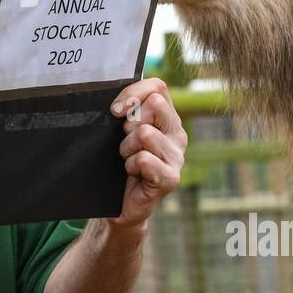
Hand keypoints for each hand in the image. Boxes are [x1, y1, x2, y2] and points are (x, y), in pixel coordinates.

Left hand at [109, 78, 186, 230]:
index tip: (115, 110)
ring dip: (126, 147)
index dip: (132, 94)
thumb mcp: (120, 132)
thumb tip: (118, 99)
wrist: (121, 205)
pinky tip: (132, 174)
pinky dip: (130, 165)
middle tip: (124, 140)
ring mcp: (177, 157)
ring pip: (145, 133)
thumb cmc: (118, 164)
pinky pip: (144, 159)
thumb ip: (126, 111)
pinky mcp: (170, 178)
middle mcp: (177, 134)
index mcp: (167, 118)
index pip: (157, 87)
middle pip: (155, 104)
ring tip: (127, 160)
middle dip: (130, 121)